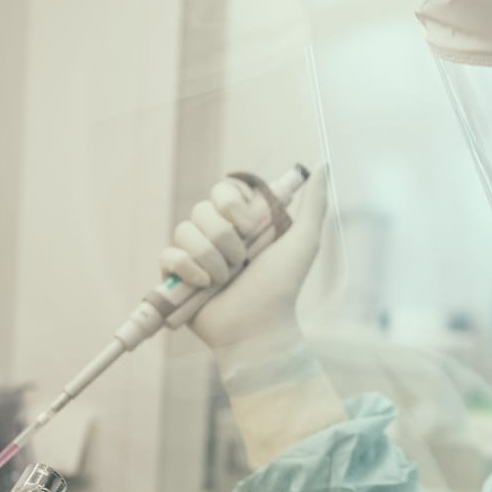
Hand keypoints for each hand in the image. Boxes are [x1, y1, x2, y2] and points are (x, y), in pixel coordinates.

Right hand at [159, 169, 328, 352]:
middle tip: (243, 262)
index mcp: (242, 221)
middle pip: (202, 209)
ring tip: (227, 280)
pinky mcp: (174, 274)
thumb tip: (323, 165)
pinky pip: (168, 255)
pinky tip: (206, 286)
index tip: (250, 226)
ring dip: (212, 259)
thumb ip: (315, 203)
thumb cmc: (283, 286)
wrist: (258, 326)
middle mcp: (216, 232)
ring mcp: (193, 252)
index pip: (223, 189)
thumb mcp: (304, 241)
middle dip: (225, 238)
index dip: (233, 205)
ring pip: (184, 231)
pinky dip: (189, 270)